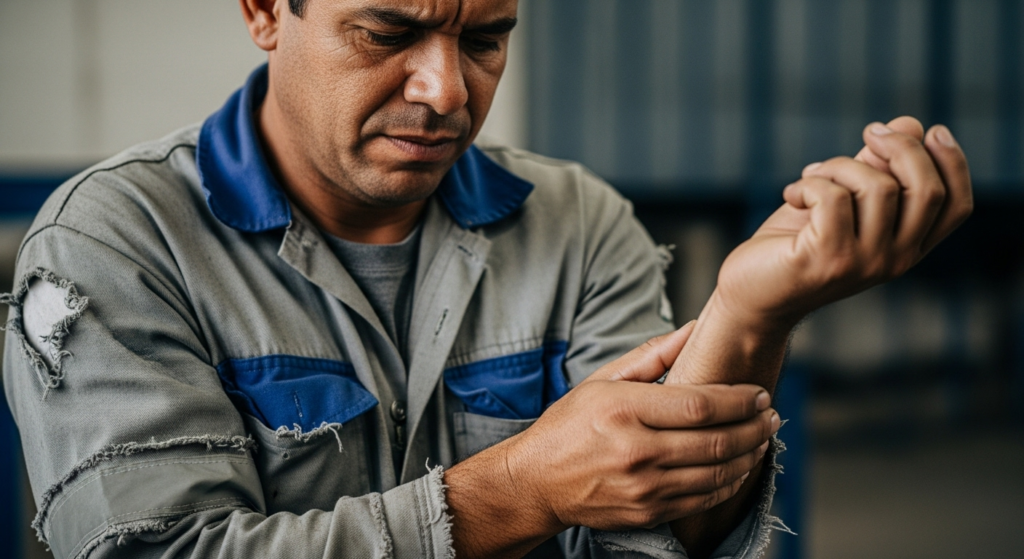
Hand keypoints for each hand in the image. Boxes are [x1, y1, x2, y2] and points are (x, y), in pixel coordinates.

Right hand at [445, 326, 778, 557]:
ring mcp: (643, 487)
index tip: (758, 393)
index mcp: (623, 409)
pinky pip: (703, 499)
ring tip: (762, 438)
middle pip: (716, 441)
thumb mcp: (601, 381)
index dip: (739, 400)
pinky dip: (729, 483)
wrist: (536, 483)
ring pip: (716, 473)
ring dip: (749, 455)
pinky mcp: (648, 513)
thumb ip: (652, 356)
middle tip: (771, 414)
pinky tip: (739, 467)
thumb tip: (694, 329)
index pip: (699, 404)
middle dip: (754, 426)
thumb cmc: (569, 426)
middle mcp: (635, 450)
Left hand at [707, 119, 971, 332]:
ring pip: (877, 186)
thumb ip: (875, 167)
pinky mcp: (830, 260)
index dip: (953, 163)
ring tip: (810, 177)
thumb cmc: (794, 244)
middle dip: (900, 147)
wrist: (752, 294)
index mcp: (908, 248)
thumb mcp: (840, 201)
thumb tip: (908, 123)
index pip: (956, 206)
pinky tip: (792, 194)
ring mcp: (865, 263)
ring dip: (838, 165)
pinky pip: (834, 197)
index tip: (930, 130)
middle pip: (927, 190)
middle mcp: (896, 260)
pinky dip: (810, 183)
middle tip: (868, 132)